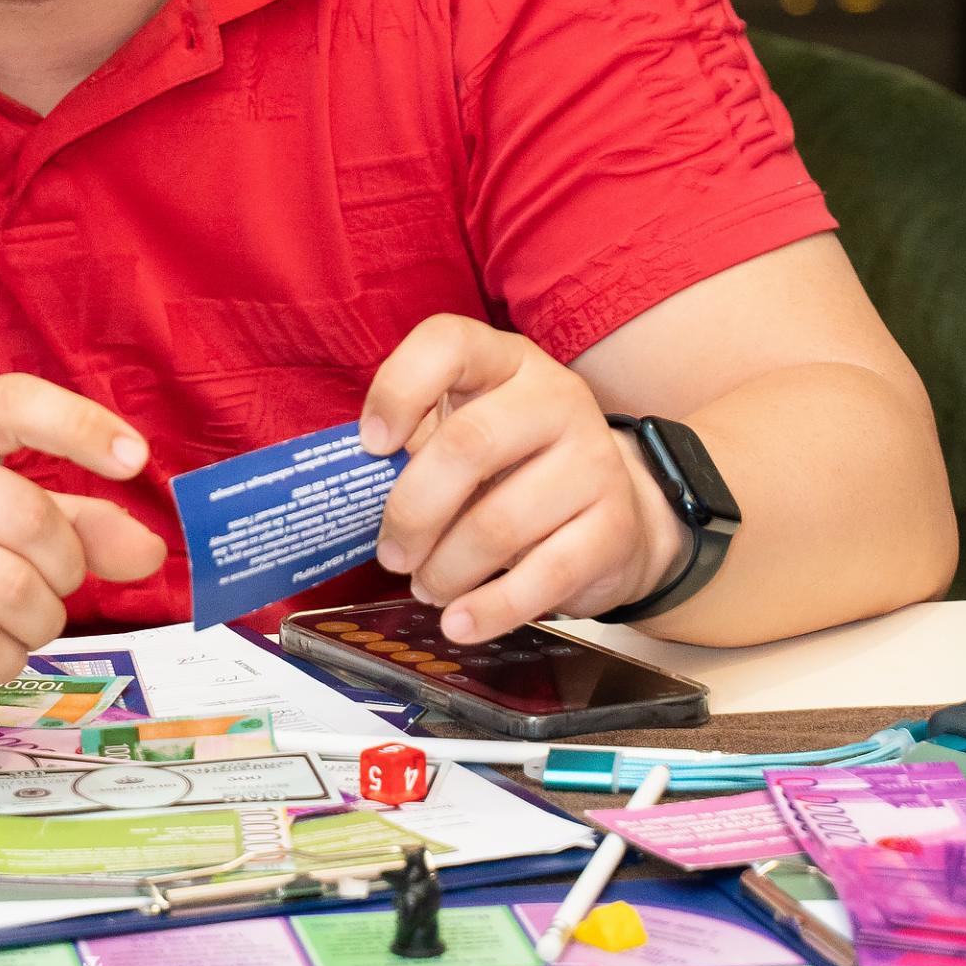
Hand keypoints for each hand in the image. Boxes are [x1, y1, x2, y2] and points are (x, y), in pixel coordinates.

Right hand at [0, 375, 166, 698]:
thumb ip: (78, 522)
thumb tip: (152, 552)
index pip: (13, 402)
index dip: (80, 426)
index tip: (136, 459)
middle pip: (29, 518)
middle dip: (66, 567)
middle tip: (56, 582)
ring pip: (11, 589)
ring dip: (41, 619)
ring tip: (23, 618)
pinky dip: (8, 657)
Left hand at [361, 317, 685, 644]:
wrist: (617, 514)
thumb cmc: (515, 470)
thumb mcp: (467, 435)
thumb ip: (414, 446)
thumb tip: (348, 491)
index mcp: (507, 361)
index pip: (449, 343)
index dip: (398, 389)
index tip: (370, 446)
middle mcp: (557, 398)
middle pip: (469, 444)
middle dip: (414, 511)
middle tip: (391, 553)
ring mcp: (594, 459)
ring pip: (500, 523)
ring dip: (446, 569)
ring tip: (426, 586)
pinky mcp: (614, 526)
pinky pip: (544, 576)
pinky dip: (490, 609)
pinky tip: (460, 623)